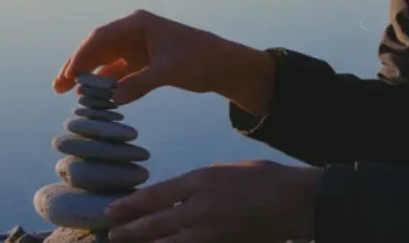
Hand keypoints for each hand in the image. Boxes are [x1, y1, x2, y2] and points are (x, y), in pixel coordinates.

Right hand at [52, 9, 273, 112]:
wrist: (226, 67)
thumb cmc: (201, 60)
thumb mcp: (170, 71)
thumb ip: (140, 83)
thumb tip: (112, 99)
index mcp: (138, 24)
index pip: (101, 38)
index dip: (82, 56)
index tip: (70, 74)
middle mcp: (133, 32)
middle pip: (97, 48)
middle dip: (77, 66)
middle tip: (58, 86)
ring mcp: (137, 47)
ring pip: (104, 60)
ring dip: (88, 76)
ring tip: (66, 91)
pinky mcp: (142, 62)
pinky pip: (116, 71)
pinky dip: (105, 83)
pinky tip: (93, 96)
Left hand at [104, 160, 320, 242]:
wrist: (298, 200)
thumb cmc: (261, 178)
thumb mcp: (220, 172)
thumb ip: (194, 186)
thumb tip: (170, 200)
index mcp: (200, 182)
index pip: (154, 197)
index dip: (129, 206)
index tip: (110, 211)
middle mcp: (202, 208)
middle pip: (157, 223)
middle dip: (131, 231)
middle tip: (110, 235)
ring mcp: (214, 231)